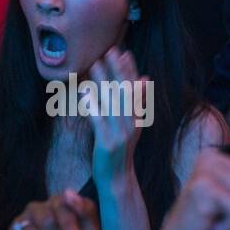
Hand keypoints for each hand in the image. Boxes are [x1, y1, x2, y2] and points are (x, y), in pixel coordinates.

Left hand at [87, 46, 144, 182]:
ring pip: (111, 103)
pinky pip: (98, 120)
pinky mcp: (106, 143)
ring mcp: (120, 134)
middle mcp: (131, 124)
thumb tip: (145, 77)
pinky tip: (84, 93)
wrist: (117, 178)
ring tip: (94, 65)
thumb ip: (137, 101)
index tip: (124, 53)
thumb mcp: (133, 124)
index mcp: (137, 118)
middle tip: (110, 51)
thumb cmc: (120, 148)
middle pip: (125, 93)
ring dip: (103, 82)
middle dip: (118, 71)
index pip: (135, 90)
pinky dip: (92, 106)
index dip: (130, 71)